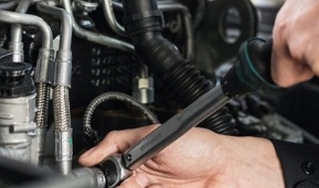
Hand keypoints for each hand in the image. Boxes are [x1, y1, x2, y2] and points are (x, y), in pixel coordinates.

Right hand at [78, 126, 281, 187]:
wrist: (229, 170)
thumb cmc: (200, 148)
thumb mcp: (154, 136)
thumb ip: (119, 143)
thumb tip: (90, 155)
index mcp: (135, 159)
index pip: (105, 170)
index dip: (96, 175)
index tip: (89, 177)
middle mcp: (140, 179)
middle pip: (113, 186)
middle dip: (109, 185)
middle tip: (127, 182)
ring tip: (139, 184)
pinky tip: (144, 186)